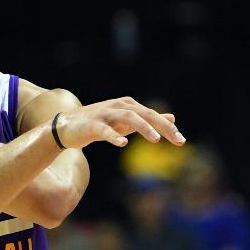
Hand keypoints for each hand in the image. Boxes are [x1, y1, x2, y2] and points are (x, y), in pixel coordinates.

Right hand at [54, 96, 184, 148]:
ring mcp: (105, 114)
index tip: (181, 140)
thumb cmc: (100, 124)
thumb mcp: (127, 122)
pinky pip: (105, 130)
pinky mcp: (92, 125)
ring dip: (143, 127)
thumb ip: (149, 120)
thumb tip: (173, 117)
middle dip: (162, 126)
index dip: (167, 127)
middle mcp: (119, 106)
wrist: (67, 126)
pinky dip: (114, 135)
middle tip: (177, 140)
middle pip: (144, 114)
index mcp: (129, 106)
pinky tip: (123, 143)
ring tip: (156, 139)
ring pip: (128, 117)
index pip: (152, 115)